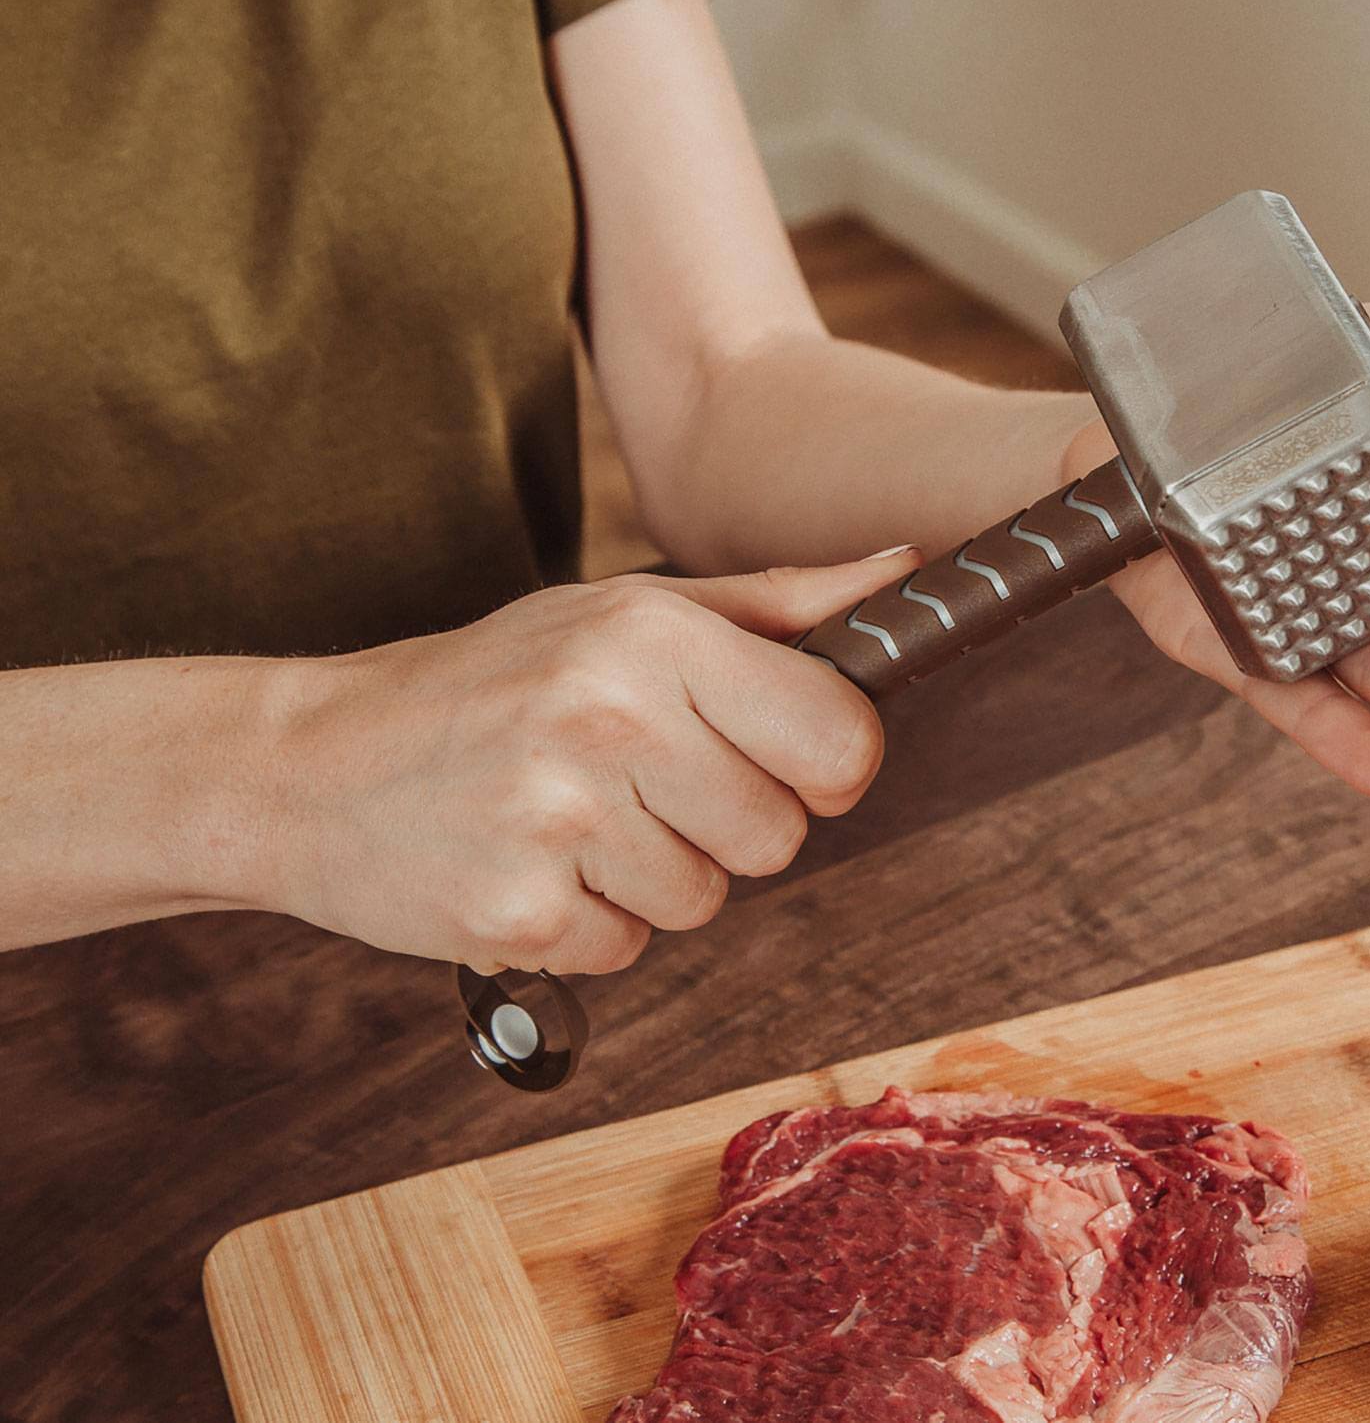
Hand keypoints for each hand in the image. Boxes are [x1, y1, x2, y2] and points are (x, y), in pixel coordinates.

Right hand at [260, 552, 921, 973]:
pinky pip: (632, 950)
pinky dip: (594, 924)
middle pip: (780, 835)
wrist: (310, 764)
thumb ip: (776, 605)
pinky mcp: (517, 915)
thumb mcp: (626, 614)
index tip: (785, 763)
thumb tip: (904, 574)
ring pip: (708, 901)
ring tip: (575, 821)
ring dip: (657, 878)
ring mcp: (558, 821)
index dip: (827, 766)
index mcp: (651, 636)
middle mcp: (609, 718)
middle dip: (731, 825)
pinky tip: (534, 866)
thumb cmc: (490, 681)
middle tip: (646, 788)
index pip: (838, 737)